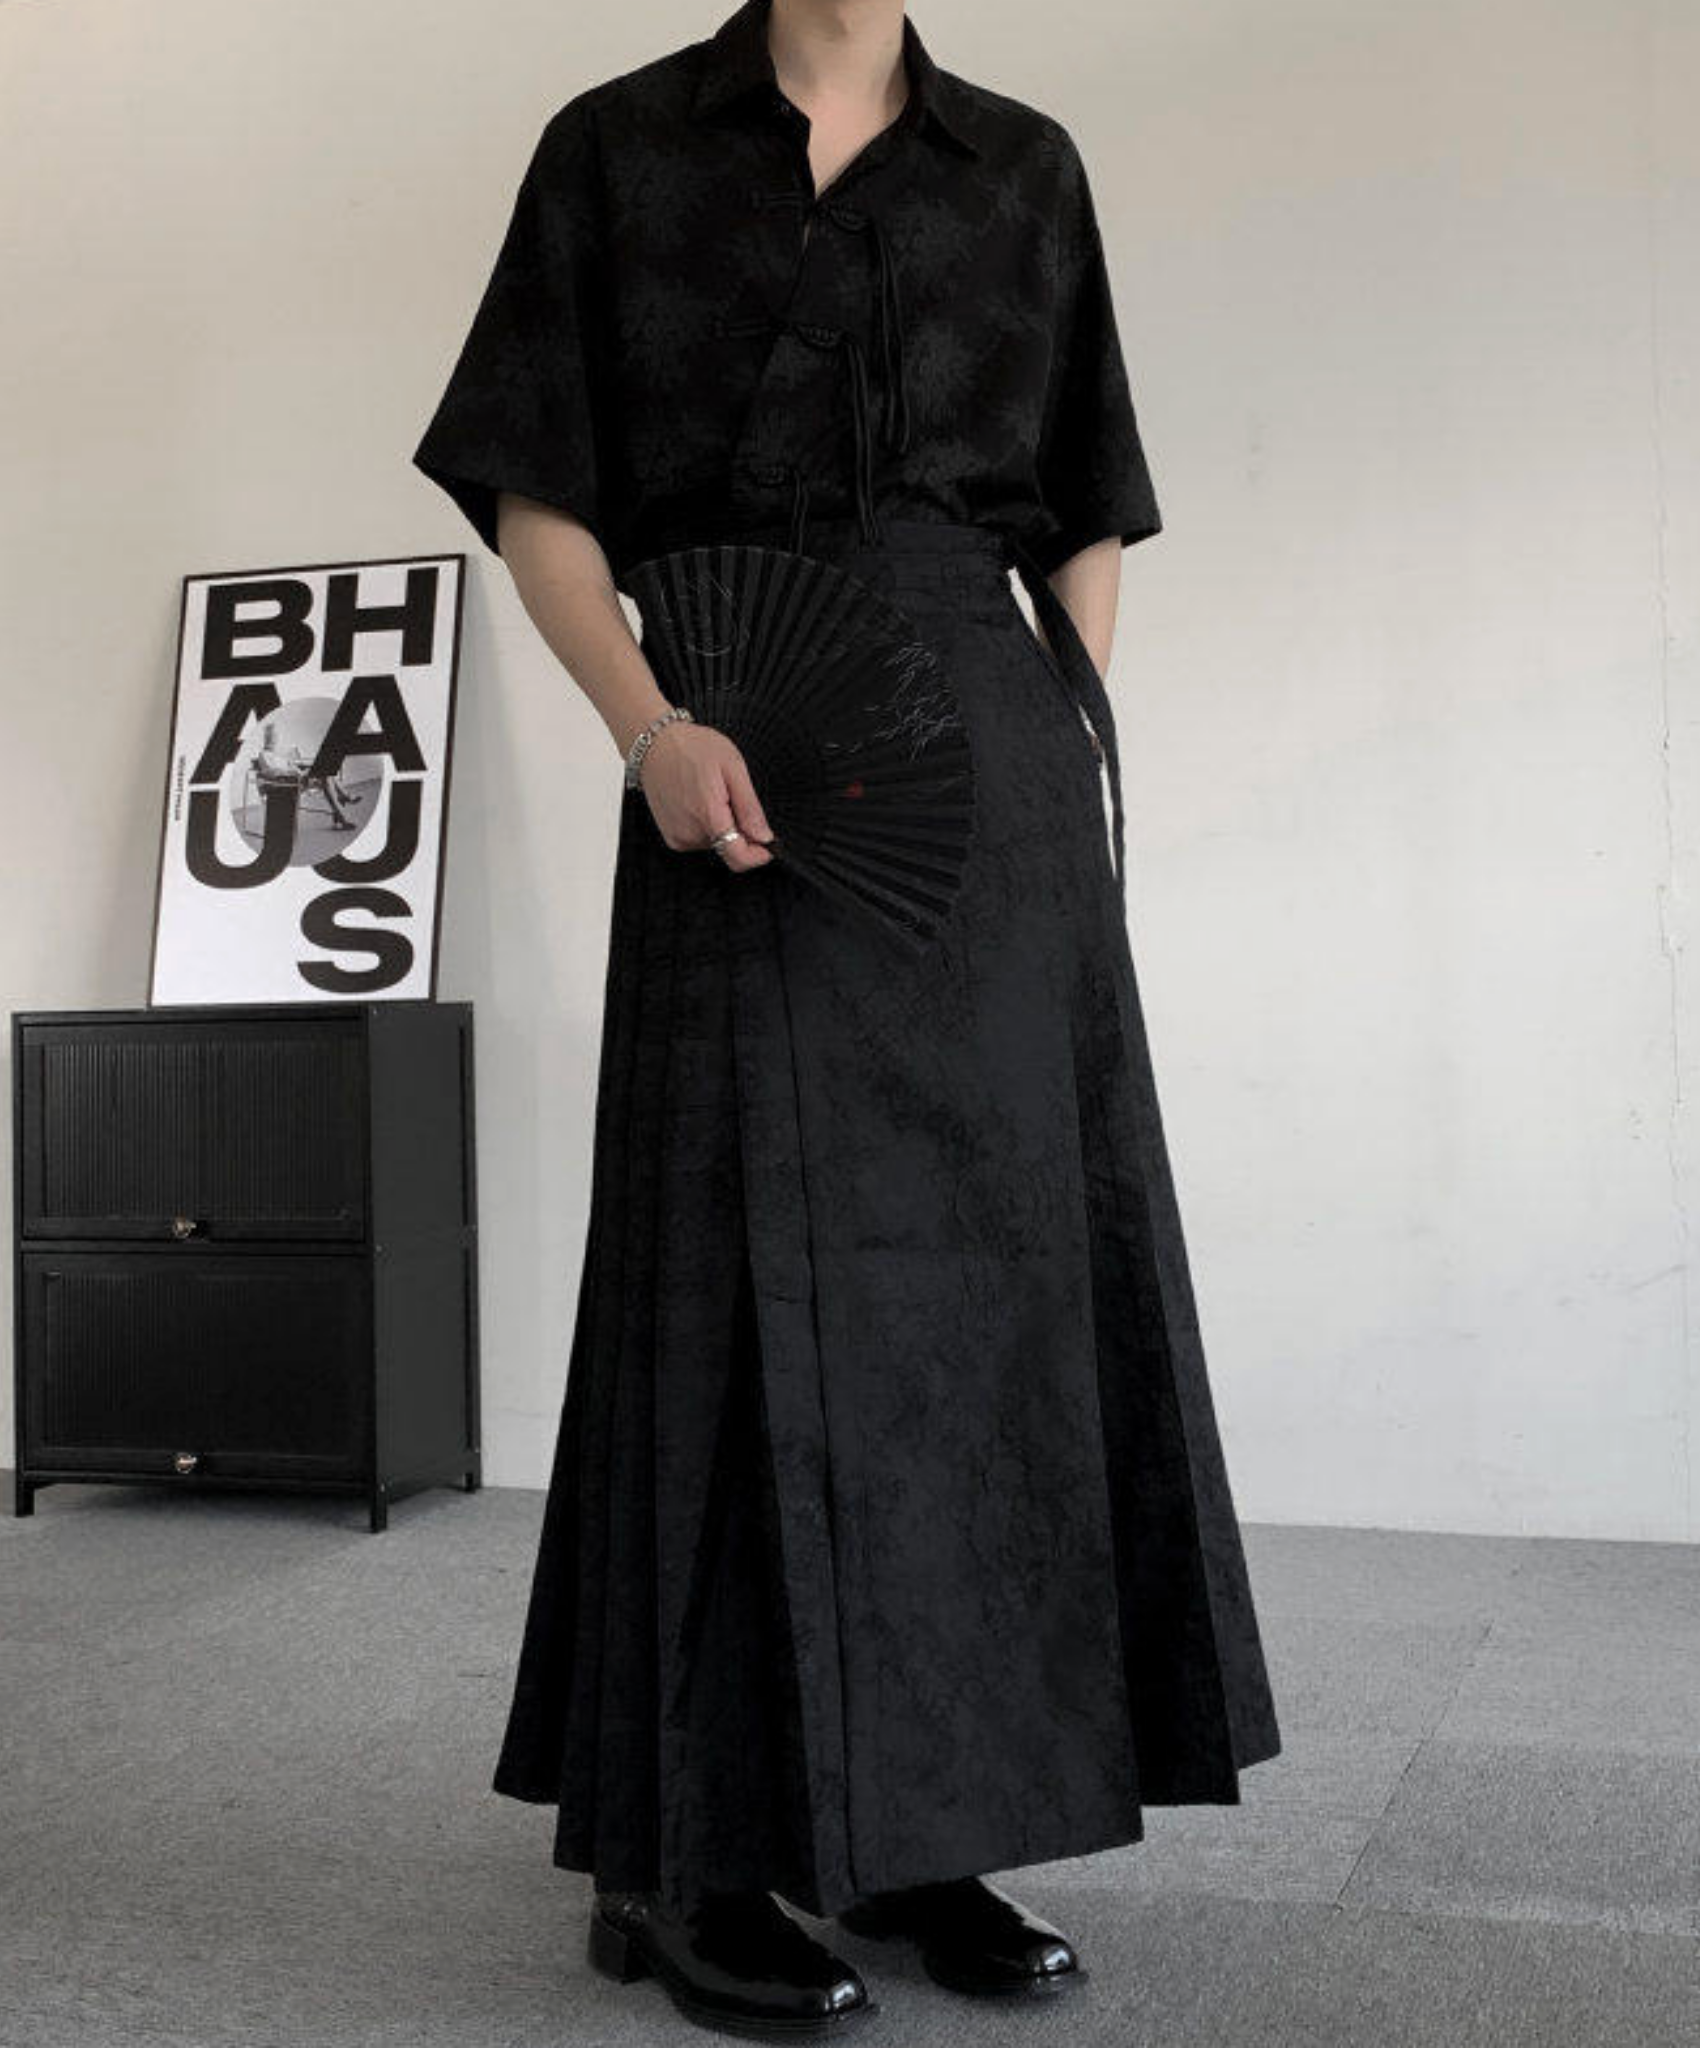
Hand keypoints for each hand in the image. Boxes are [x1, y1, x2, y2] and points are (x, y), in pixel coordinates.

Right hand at [637, 721, 774, 871]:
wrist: (655, 744)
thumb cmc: (692, 748)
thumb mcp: (733, 768)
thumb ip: (749, 808)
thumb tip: (764, 837)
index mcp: (708, 817)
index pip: (738, 858)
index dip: (759, 856)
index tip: (769, 845)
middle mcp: (690, 833)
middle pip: (729, 850)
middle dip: (740, 832)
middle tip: (732, 799)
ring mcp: (677, 836)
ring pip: (716, 845)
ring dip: (723, 827)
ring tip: (713, 795)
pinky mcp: (671, 836)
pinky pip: (700, 840)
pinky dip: (707, 826)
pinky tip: (700, 802)